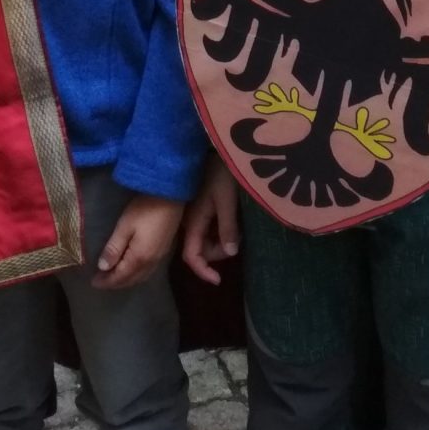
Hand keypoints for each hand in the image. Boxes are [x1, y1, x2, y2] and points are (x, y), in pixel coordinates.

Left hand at [93, 193, 181, 290]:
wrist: (171, 196)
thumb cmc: (145, 209)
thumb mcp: (125, 226)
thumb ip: (114, 248)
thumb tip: (103, 267)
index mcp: (139, 258)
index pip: (120, 277)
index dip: (106, 281)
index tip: (93, 282)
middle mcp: (151, 263)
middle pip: (131, 280)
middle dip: (115, 283)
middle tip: (101, 281)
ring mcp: (160, 257)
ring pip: (141, 277)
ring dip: (127, 280)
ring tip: (114, 278)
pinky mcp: (164, 251)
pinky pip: (148, 271)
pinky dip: (137, 275)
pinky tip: (132, 270)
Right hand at [180, 162, 239, 284]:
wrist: (218, 149)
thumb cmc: (222, 173)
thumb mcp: (227, 201)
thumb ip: (227, 228)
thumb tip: (230, 254)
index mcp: (193, 221)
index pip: (191, 256)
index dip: (202, 271)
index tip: (219, 280)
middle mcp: (190, 221)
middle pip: (200, 249)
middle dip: (218, 252)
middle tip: (237, 240)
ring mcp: (195, 214)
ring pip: (205, 239)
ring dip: (221, 241)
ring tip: (238, 227)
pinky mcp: (201, 207)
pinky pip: (209, 228)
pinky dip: (221, 230)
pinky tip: (233, 221)